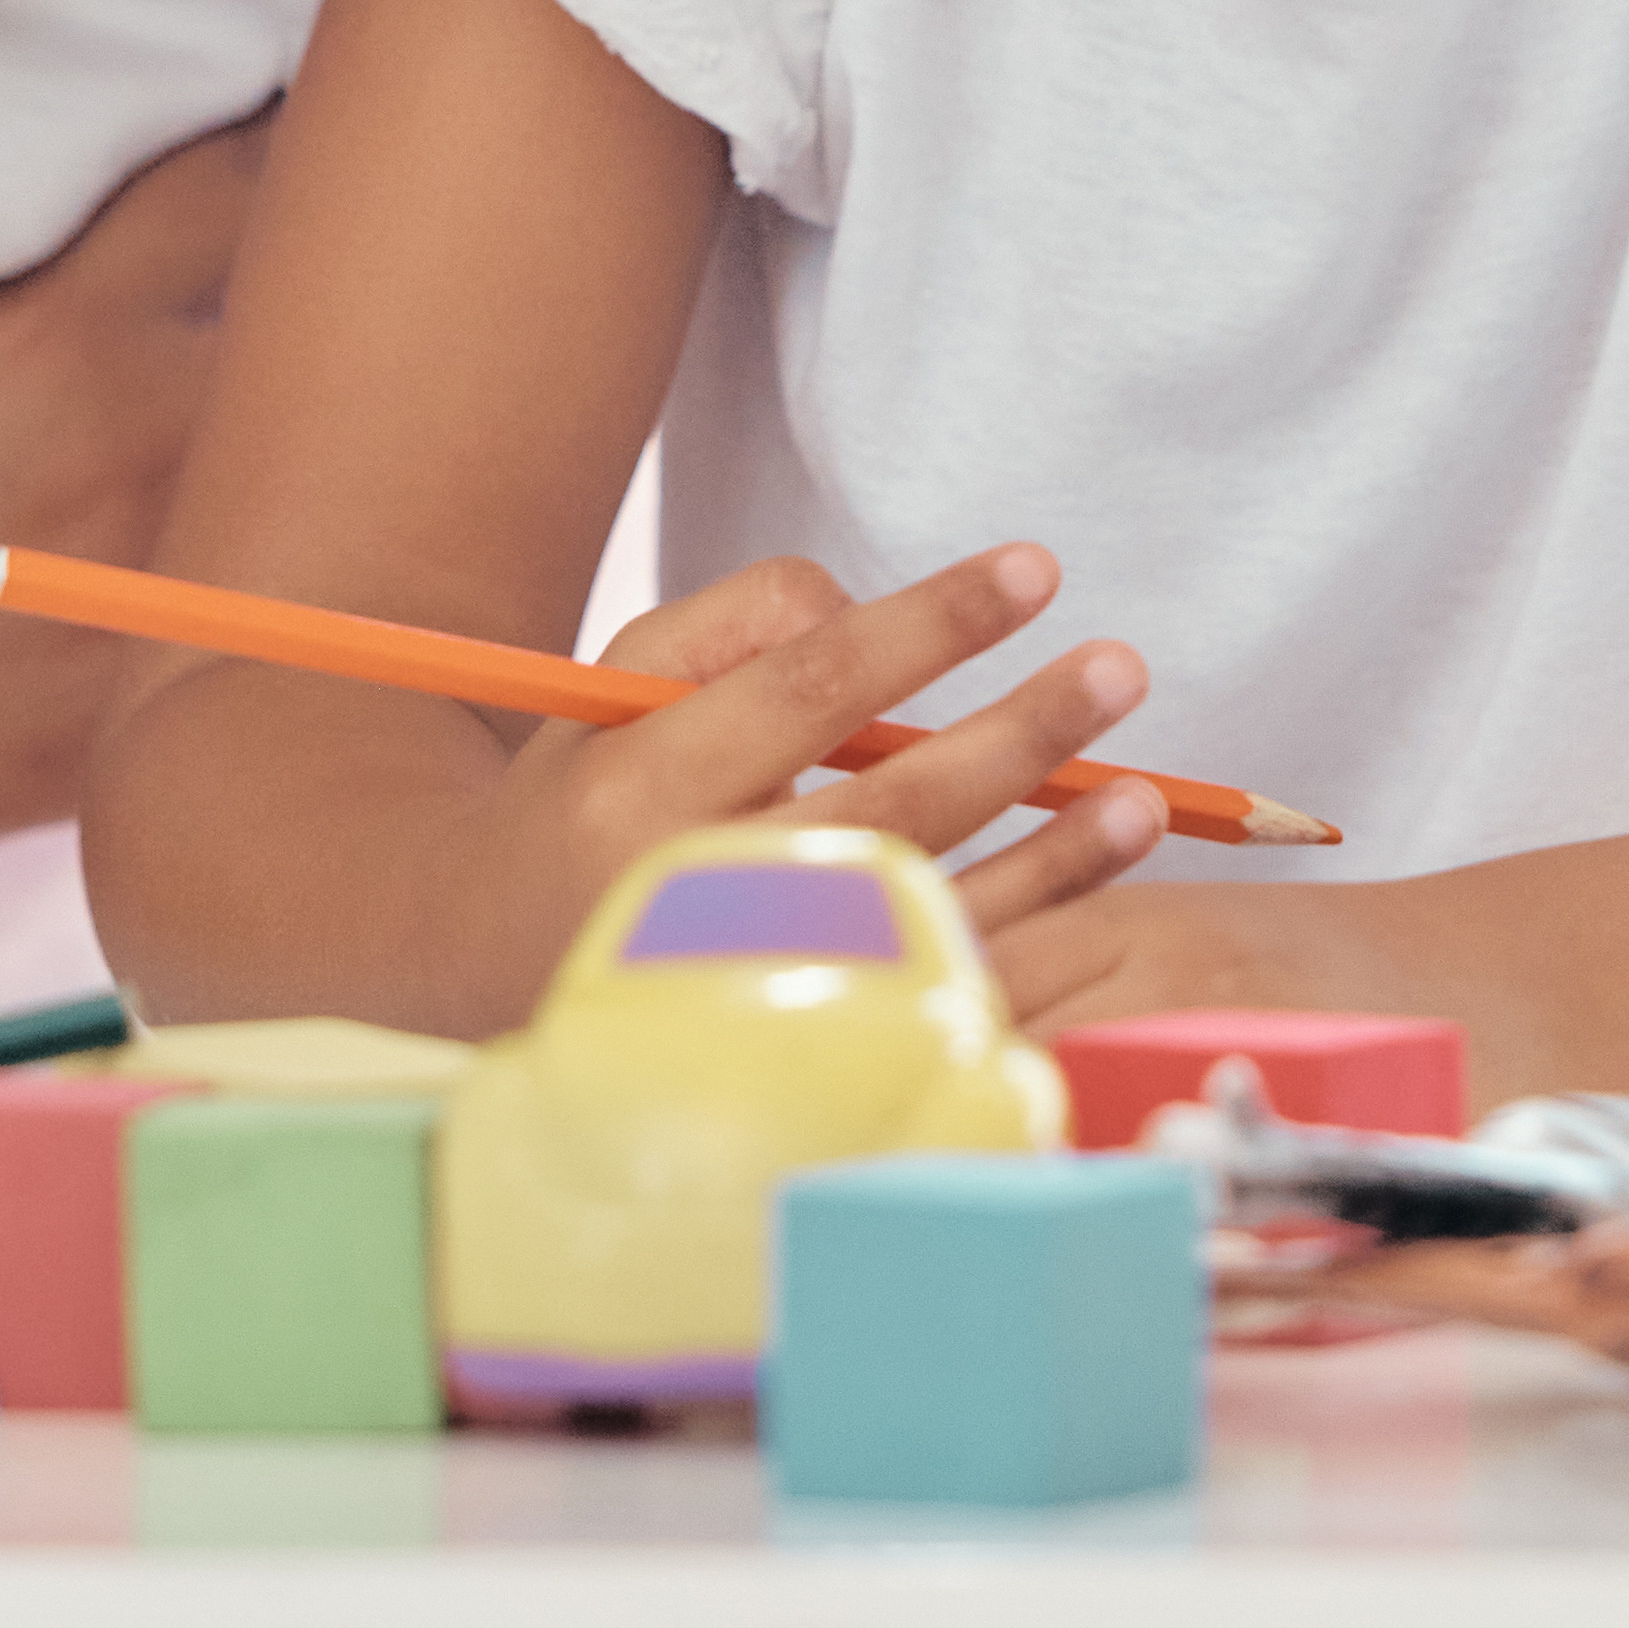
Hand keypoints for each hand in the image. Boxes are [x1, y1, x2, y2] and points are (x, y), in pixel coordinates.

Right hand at [0, 117, 259, 929]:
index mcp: (59, 336)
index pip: (250, 176)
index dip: (283, 119)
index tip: (303, 92)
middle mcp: (134, 473)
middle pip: (323, 336)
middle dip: (332, 276)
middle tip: (341, 243)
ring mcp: (134, 623)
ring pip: (308, 500)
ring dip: (307, 440)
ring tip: (316, 401)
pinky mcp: (105, 742)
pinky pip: (243, 650)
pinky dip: (254, 597)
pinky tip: (249, 567)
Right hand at [475, 546, 1178, 992]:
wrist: (483, 970)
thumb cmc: (585, 802)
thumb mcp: (616, 688)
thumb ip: (732, 626)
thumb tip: (860, 608)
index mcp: (643, 792)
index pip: (810, 689)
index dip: (931, 624)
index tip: (1034, 568)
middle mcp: (699, 900)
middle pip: (891, 806)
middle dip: (1019, 731)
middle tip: (1120, 666)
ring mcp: (757, 996)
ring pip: (933, 913)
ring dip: (1054, 853)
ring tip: (1144, 789)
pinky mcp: (807, 1059)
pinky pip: (940, 996)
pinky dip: (1033, 935)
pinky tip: (1101, 877)